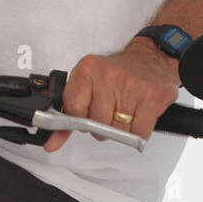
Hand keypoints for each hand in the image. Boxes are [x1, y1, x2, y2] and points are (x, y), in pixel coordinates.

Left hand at [42, 39, 180, 152]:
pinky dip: (137, 132)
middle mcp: (108, 75)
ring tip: (123, 112)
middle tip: (108, 114)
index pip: (73, 108)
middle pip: (96, 123)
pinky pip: (138, 133)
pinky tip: (136, 116)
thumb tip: (52, 142)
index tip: (85, 116)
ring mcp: (130, 86)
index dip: (79, 119)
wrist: (150, 59)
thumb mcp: (87, 83)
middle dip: (101, 127)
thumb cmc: (116, 72)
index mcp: (87, 69)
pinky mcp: (150, 97)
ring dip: (119, 130)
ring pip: (117, 131)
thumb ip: (68, 113)